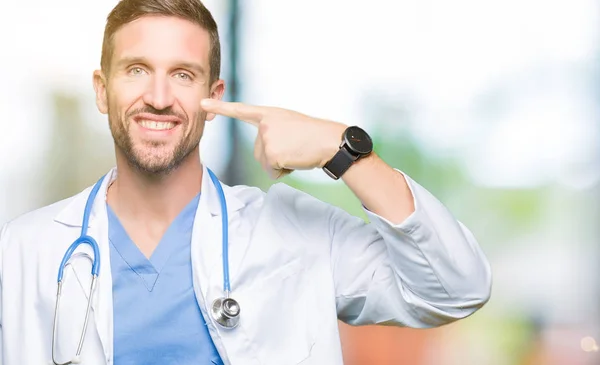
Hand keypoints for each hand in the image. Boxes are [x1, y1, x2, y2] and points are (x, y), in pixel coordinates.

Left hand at [201, 99, 346, 178]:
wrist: (329, 141)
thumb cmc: (314, 135)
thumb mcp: (290, 125)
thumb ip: (273, 132)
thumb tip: (267, 156)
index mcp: (269, 114)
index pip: (241, 111)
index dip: (220, 108)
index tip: (203, 104)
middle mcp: (265, 124)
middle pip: (258, 152)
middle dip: (275, 156)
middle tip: (295, 147)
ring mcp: (267, 138)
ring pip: (264, 163)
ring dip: (280, 164)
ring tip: (297, 152)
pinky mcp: (271, 153)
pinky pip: (271, 171)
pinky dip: (284, 171)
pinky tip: (296, 159)